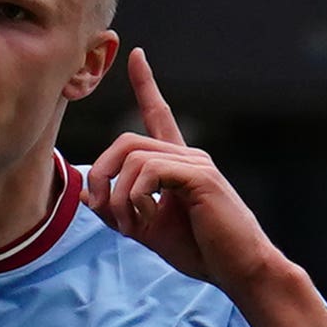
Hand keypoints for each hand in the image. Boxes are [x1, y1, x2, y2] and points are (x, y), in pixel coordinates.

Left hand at [84, 49, 282, 295]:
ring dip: (118, 196)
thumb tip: (86, 192)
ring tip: (130, 226)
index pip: (159, 114)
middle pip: (125, 141)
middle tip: (104, 211)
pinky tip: (145, 220)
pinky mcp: (200, 177)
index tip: (136, 55)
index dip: (146, 84)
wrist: (240, 270)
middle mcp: (188, 155)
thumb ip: (119, 210)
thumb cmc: (202, 250)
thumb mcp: (147, 229)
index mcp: (178, 164)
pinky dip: (135, 198)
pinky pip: (149, 172)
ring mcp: (196, 163)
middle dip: (101, 175)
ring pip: (132, 157)